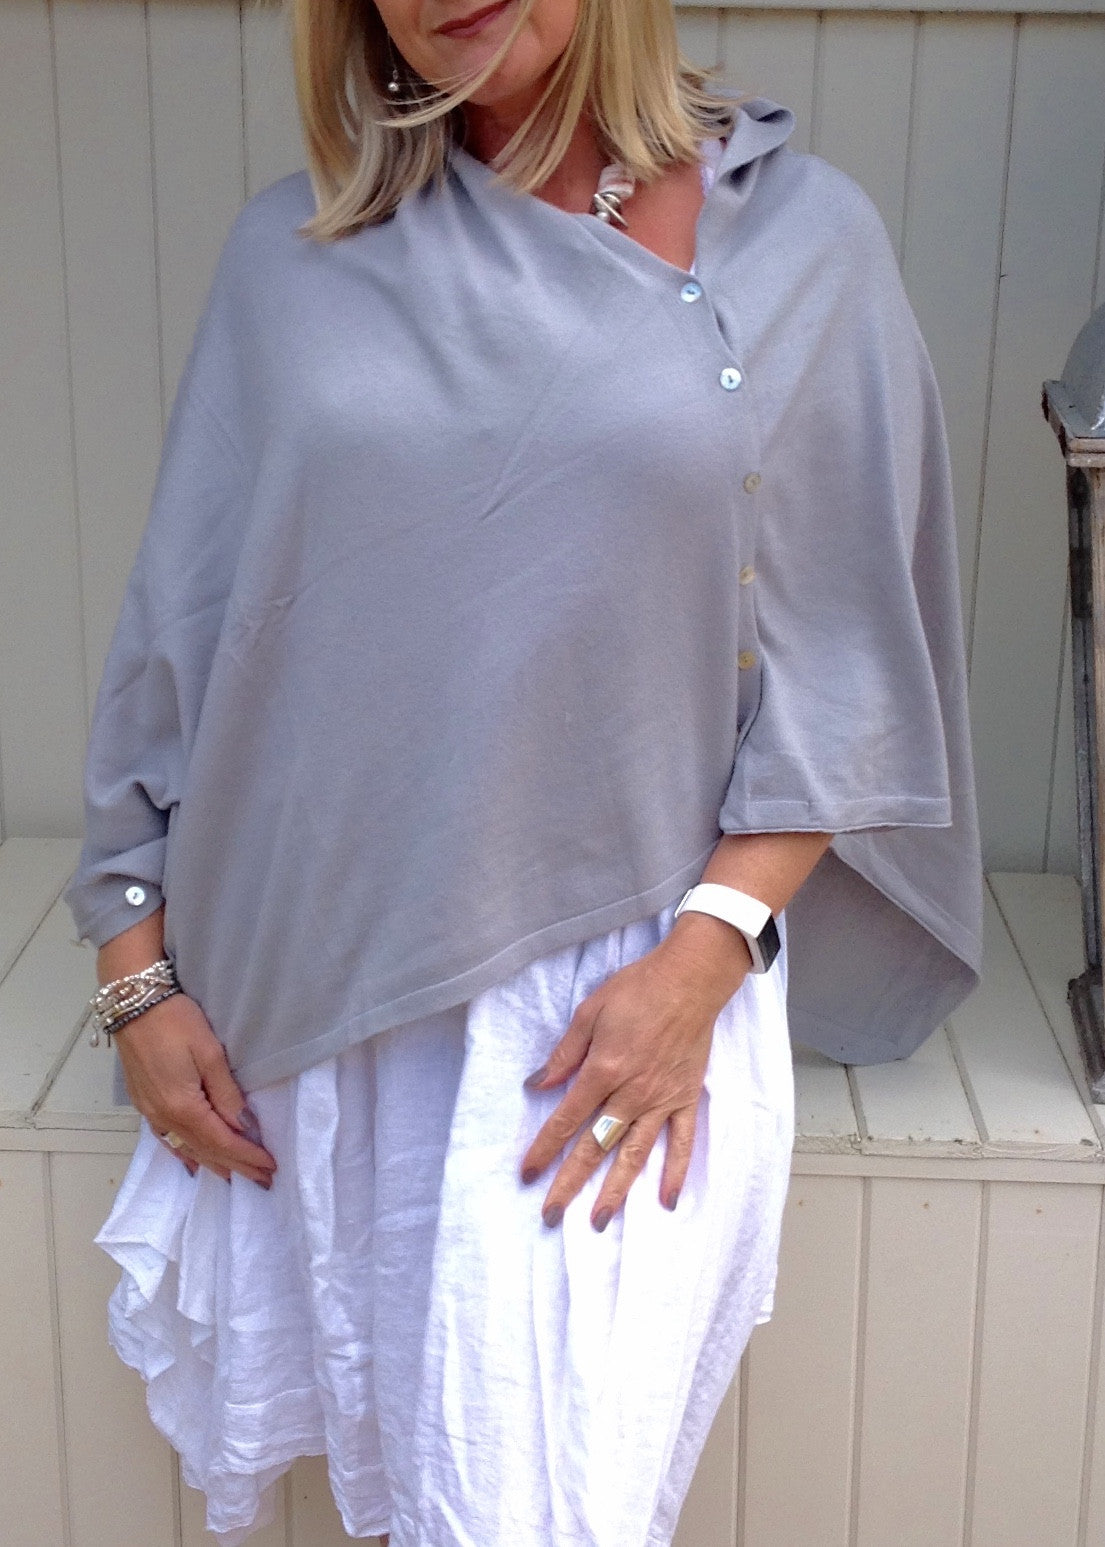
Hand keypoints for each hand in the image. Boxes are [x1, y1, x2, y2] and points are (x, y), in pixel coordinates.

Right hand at [113, 992, 276, 1187]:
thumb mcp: (210, 1054)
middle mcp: (163, 1117)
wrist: (133, 1003)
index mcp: (182, 1107)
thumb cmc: (176, 1021)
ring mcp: (150, 1112)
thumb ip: (227, 1094)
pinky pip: (166, 1139)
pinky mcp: (143, 1102)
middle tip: (262, 1180)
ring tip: (233, 1176)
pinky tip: (190, 1162)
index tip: (270, 1167)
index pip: (222, 1142)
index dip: (247, 1156)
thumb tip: (245, 1127)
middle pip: (204, 1150)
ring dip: (211, 1163)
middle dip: (235, 1166)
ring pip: (185, 1147)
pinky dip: (183, 1153)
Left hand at [519, 924, 748, 1229]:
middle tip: (551, 1214)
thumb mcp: (589, 1012)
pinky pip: (681, 1142)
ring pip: (634, 1154)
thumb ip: (565, 1053)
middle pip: (595, 1146)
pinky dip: (675, 1172)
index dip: (544, 1149)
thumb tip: (539, 1085)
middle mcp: (631, 1094)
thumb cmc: (637, 989)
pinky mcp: (686, 1098)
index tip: (527, 1174)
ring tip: (599, 1220)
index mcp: (603, 1071)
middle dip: (570, 1182)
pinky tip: (666, 1201)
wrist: (690, 979)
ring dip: (616, 1190)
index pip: (566, 1120)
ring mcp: (662, 1100)